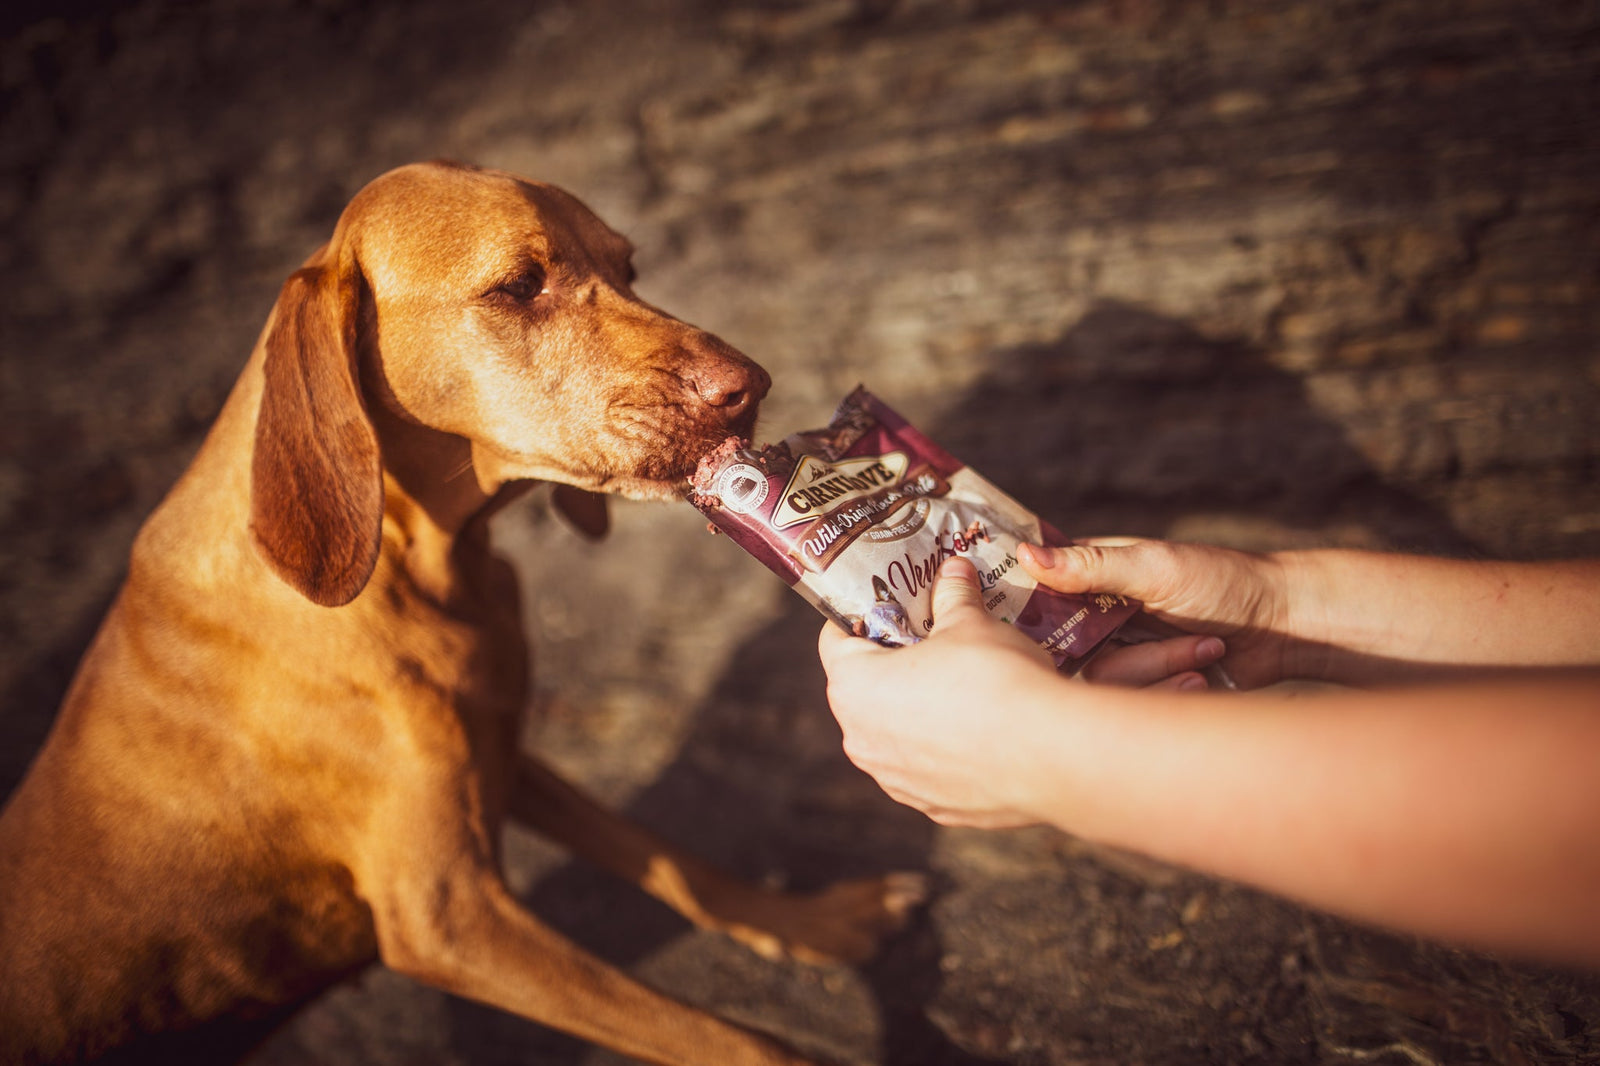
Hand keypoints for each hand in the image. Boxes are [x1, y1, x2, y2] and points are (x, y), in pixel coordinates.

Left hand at [817, 557, 1221, 827]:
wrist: (1051, 754)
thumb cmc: (996, 678)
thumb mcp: (971, 623)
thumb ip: (954, 595)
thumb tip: (954, 570)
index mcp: (854, 688)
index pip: (836, 639)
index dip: (862, 615)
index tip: (887, 603)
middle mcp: (862, 741)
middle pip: (864, 689)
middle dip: (894, 662)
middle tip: (931, 637)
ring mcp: (896, 781)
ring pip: (896, 734)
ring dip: (918, 710)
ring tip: (961, 684)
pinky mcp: (933, 807)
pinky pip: (929, 769)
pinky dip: (945, 749)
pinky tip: (981, 731)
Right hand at [1019, 538, 1290, 688]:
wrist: (1283, 627)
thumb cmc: (1221, 581)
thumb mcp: (1153, 567)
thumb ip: (1090, 566)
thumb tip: (1023, 555)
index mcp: (1089, 577)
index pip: (1034, 593)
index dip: (1025, 612)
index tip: (1028, 627)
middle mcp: (1093, 617)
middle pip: (1058, 650)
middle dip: (1113, 652)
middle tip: (1147, 636)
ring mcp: (1117, 654)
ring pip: (1099, 681)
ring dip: (1156, 669)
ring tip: (1202, 651)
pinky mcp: (1141, 688)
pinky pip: (1128, 704)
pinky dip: (1169, 690)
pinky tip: (1201, 674)